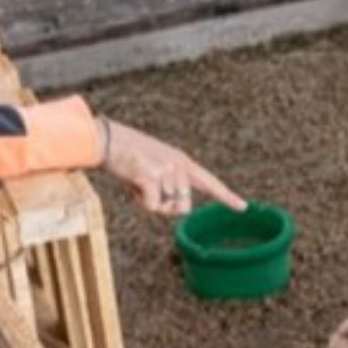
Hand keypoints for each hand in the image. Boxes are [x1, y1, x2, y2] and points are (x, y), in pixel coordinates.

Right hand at [97, 118, 245, 216]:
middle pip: (183, 207)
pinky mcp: (154, 176)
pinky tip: (131, 183)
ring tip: (136, 181)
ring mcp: (168, 169)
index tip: (243, 208)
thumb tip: (174, 208)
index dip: (226, 197)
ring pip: (167, 208)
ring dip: (149, 202)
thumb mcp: (152, 170)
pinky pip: (153, 207)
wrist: (104, 140)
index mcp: (182, 161)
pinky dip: (140, 202)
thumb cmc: (124, 157)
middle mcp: (179, 165)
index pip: (209, 182)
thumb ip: (167, 187)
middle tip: (144, 188)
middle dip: (165, 206)